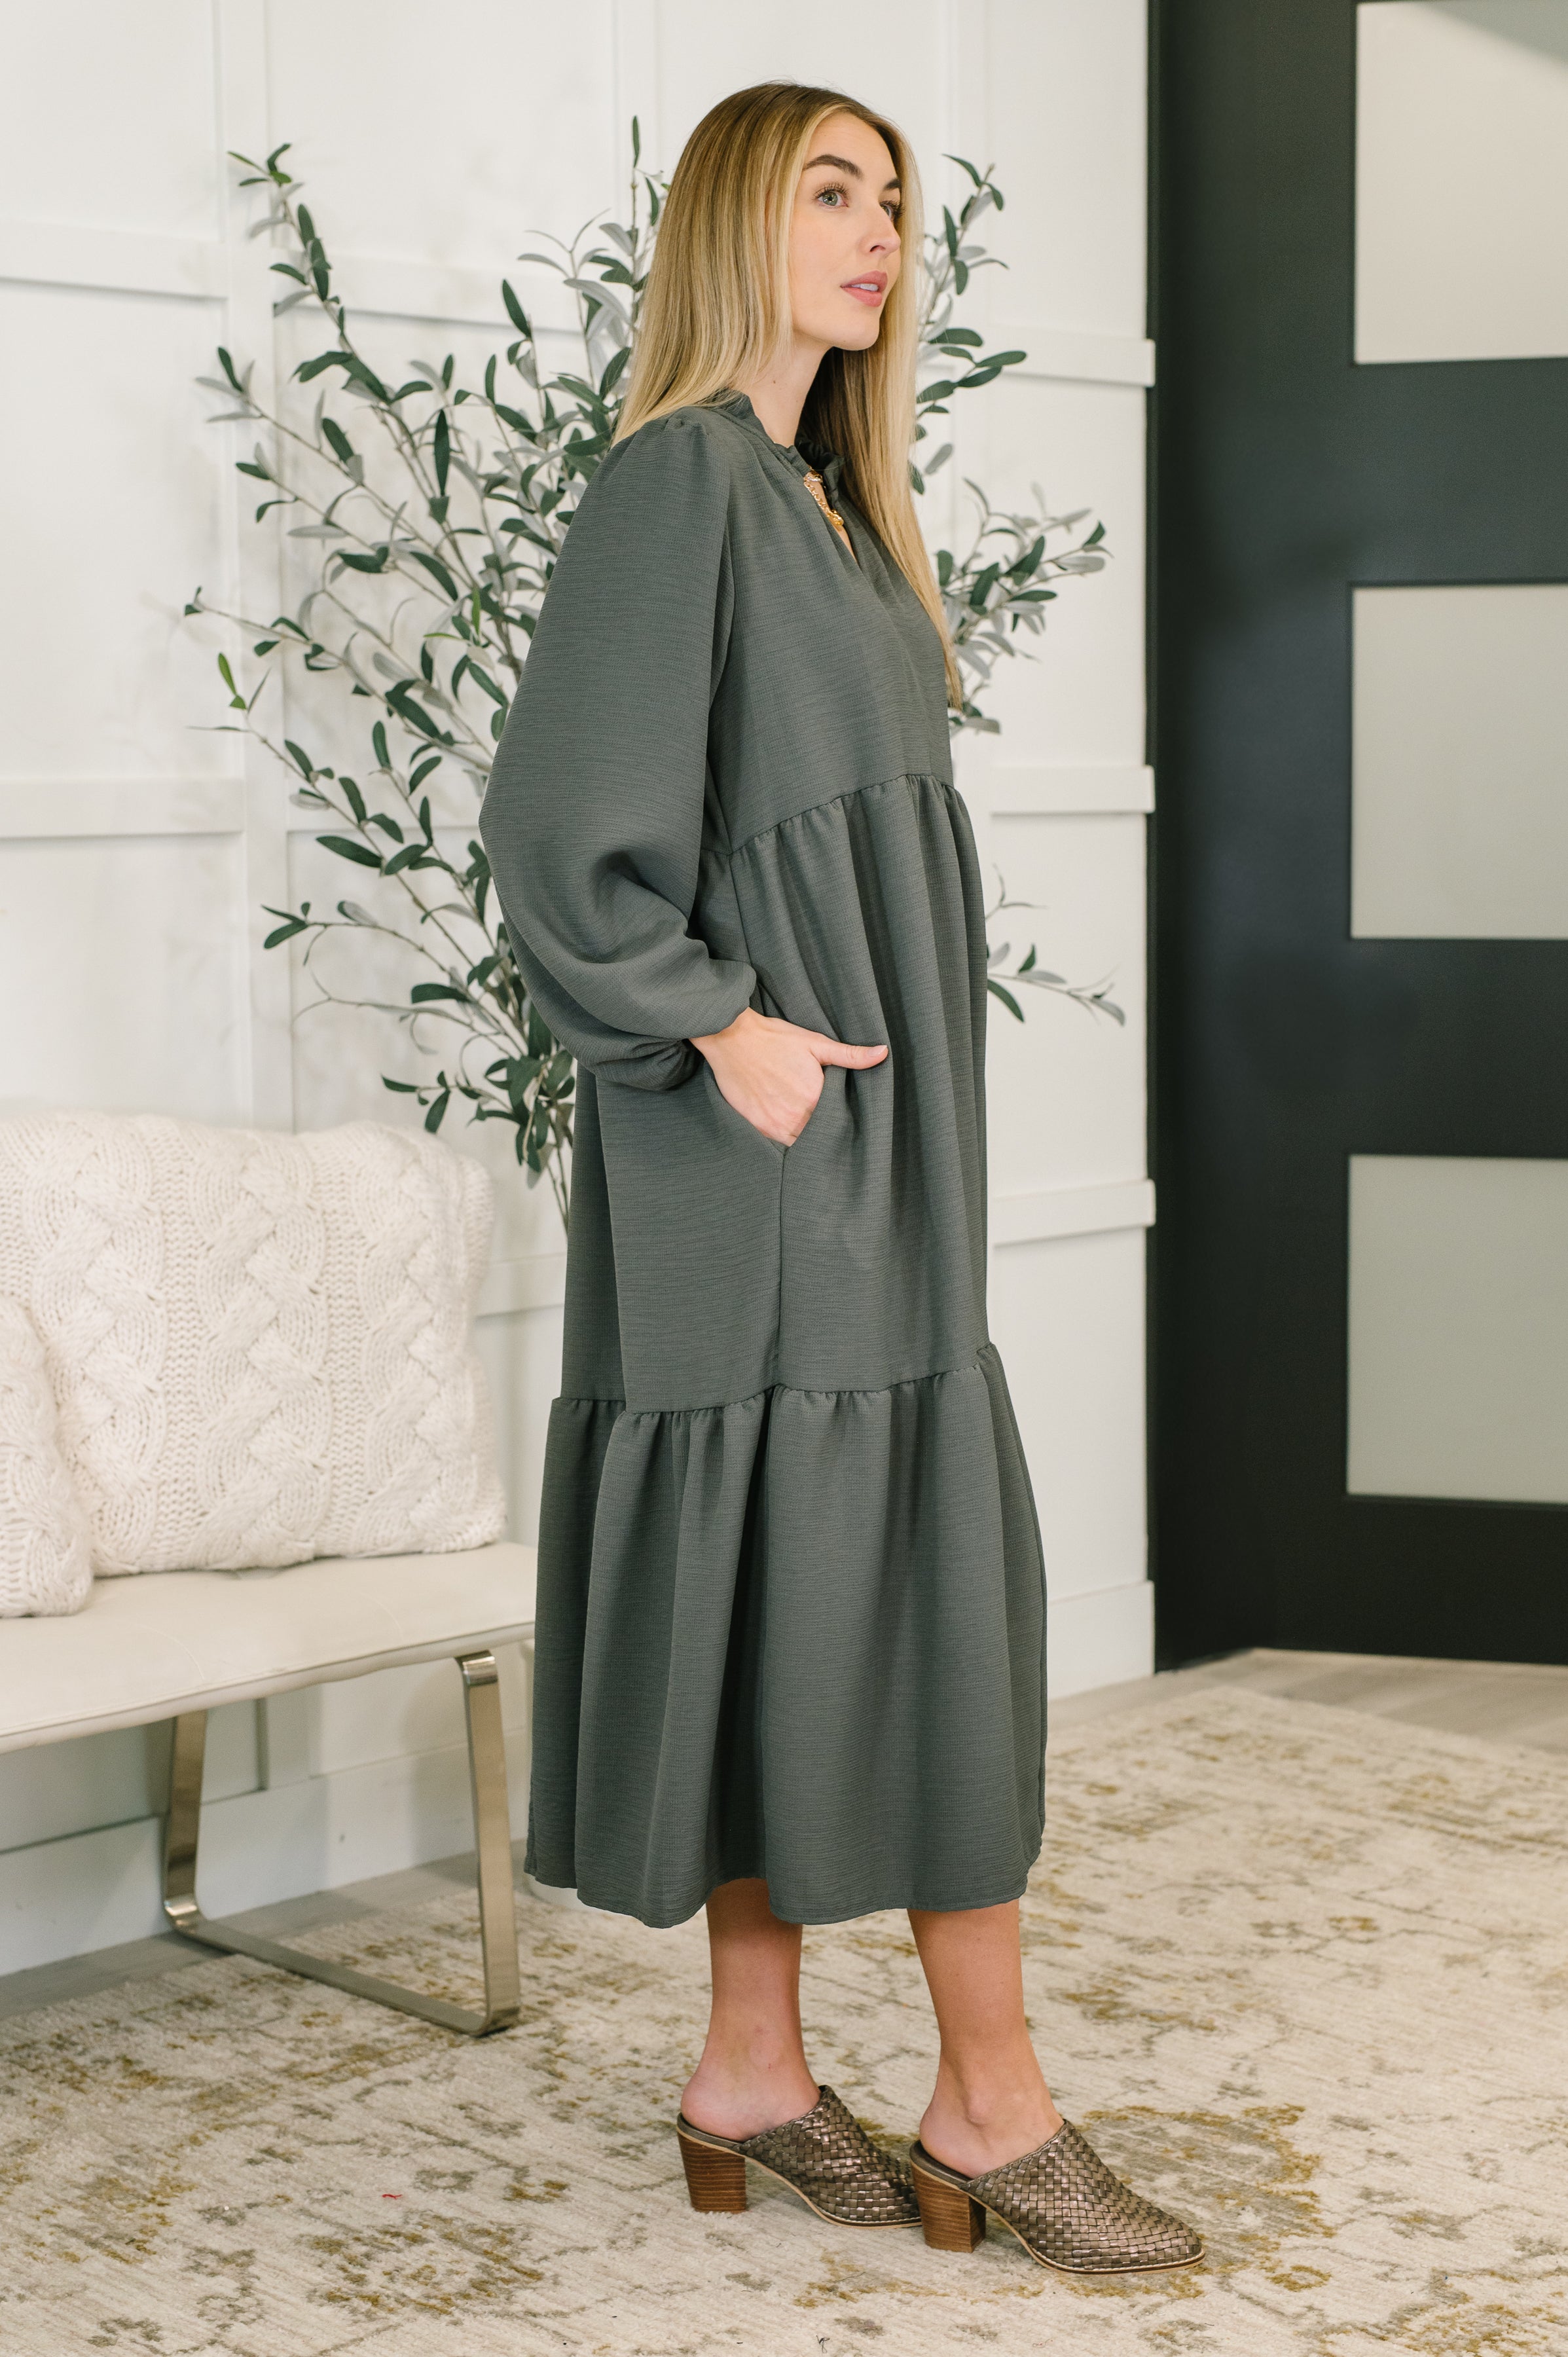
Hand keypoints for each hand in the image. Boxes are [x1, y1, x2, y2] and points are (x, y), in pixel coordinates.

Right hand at [691, 1006, 887, 1145]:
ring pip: (804, 1144)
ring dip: (812, 1140)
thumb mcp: (815, 1043)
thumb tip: (883, 1053)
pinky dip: (792, 1140)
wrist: (731, 1038)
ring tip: (817, 1129)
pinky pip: (783, 1144)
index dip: (847, 1120)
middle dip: (831, 1132)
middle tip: (836, 1126)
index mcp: (816, 1097)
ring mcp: (777, 1124)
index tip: (850, 1117)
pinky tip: (796, 1129)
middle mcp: (797, 1116)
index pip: (842, 1121)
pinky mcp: (760, 1127)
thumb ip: (850, 1054)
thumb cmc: (775, 1039)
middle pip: (823, 1135)